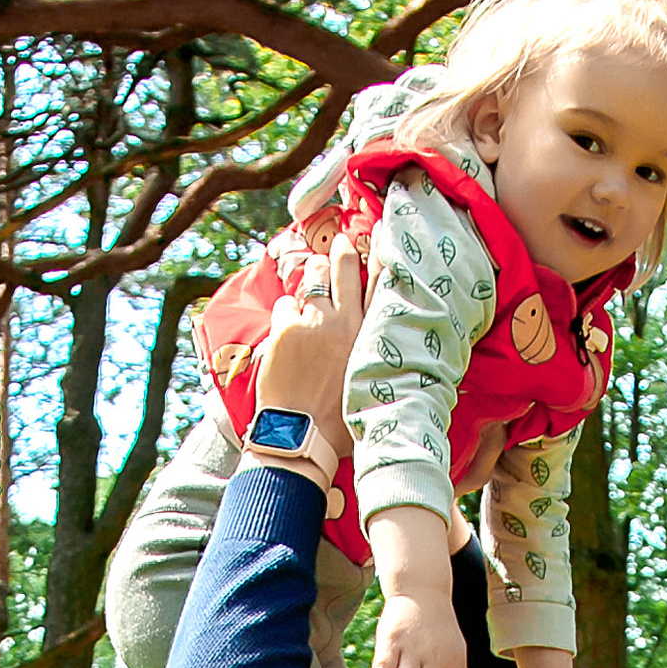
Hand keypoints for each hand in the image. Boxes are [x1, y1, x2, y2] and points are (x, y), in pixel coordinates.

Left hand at [254, 230, 361, 458]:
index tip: (380, 232)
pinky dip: (286, 313)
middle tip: (339, 244)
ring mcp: (314, 321)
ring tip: (311, 288)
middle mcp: (345, 322)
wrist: (301, 436)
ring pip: (313, 280)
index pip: (379, 285)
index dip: (380, 253)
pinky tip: (287, 331)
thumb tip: (377, 352)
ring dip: (312, 280)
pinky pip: (286, 305)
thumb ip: (371, 358)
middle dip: (340, 253)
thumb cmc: (338, 422)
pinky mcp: (286, 327)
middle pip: (342, 270)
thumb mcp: (368, 384)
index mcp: (369, 337)